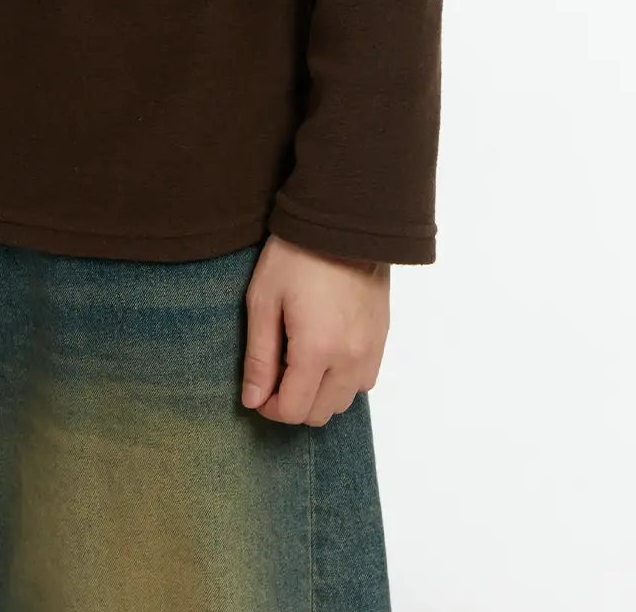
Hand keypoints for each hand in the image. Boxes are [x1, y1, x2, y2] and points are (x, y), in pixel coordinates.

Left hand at [240, 234, 388, 422]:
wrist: (343, 222)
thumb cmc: (296, 256)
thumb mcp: (264, 300)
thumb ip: (259, 356)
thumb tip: (253, 400)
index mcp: (316, 350)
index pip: (294, 410)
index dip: (270, 407)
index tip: (259, 388)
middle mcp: (350, 360)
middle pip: (320, 413)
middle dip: (294, 402)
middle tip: (278, 370)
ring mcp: (371, 351)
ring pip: (344, 401)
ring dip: (319, 393)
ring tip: (301, 359)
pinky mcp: (382, 339)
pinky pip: (363, 381)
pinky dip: (343, 379)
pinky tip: (327, 351)